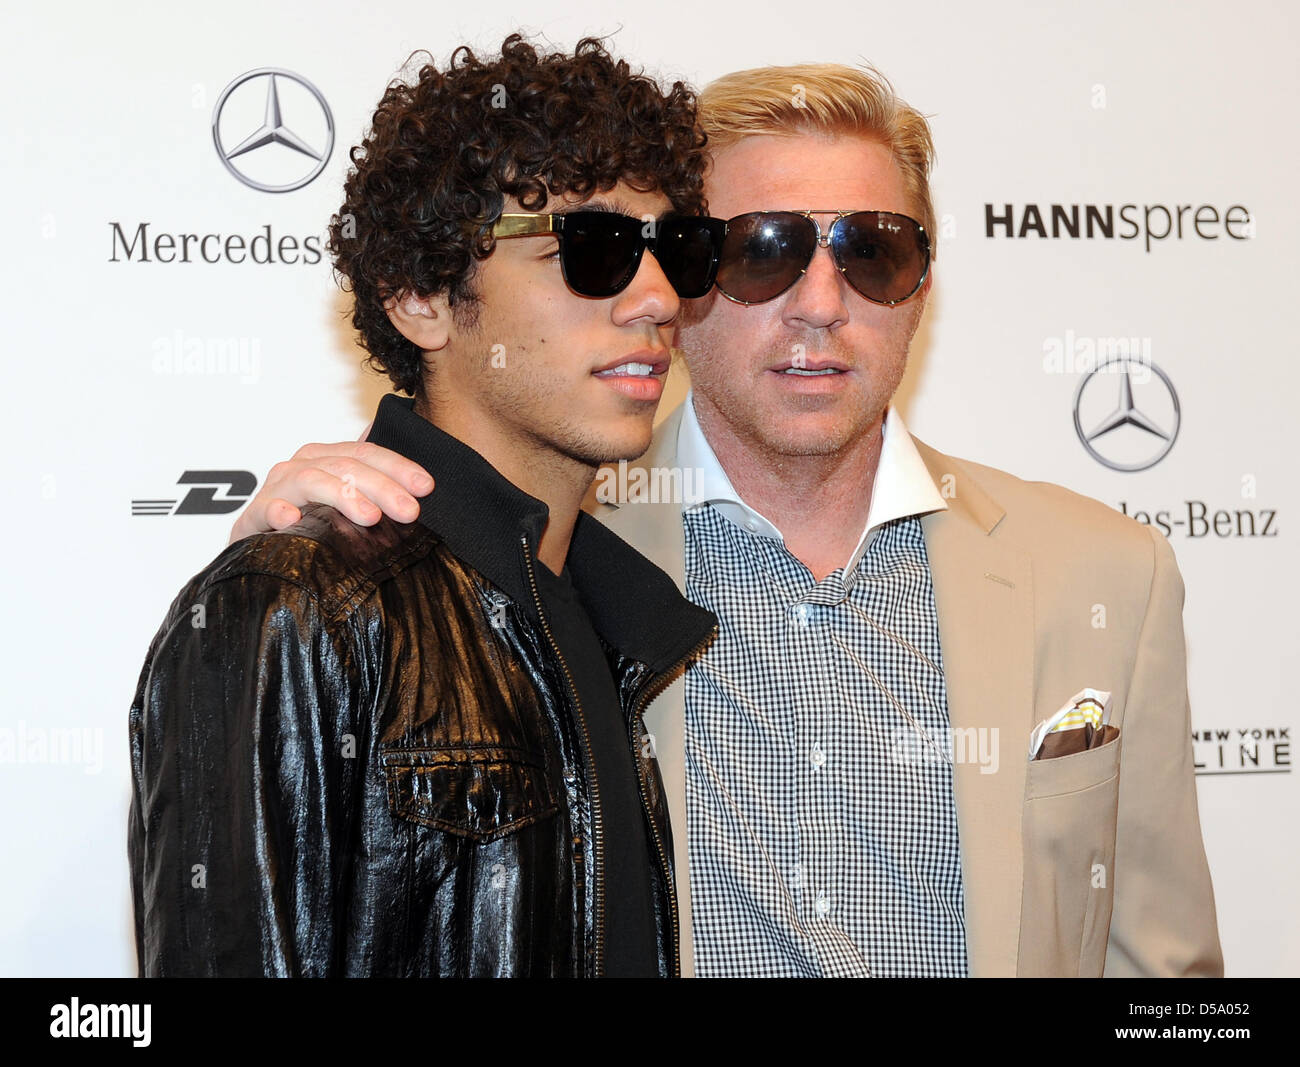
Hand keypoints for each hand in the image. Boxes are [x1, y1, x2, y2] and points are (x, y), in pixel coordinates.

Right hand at [228, 422, 433, 543]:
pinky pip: (266, 508)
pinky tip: (293, 519)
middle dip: (382, 486)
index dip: (398, 467)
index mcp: (326, 458)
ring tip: (369, 517)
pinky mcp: (253, 516)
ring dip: (343, 495)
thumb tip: (422, 492)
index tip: (426, 487)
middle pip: (346, 465)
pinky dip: (279, 510)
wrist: (259, 551)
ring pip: (313, 479)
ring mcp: (276, 488)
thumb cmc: (309, 527)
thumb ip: (376, 496)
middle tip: (408, 511)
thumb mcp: (346, 508)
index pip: (366, 453)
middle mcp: (301, 466)